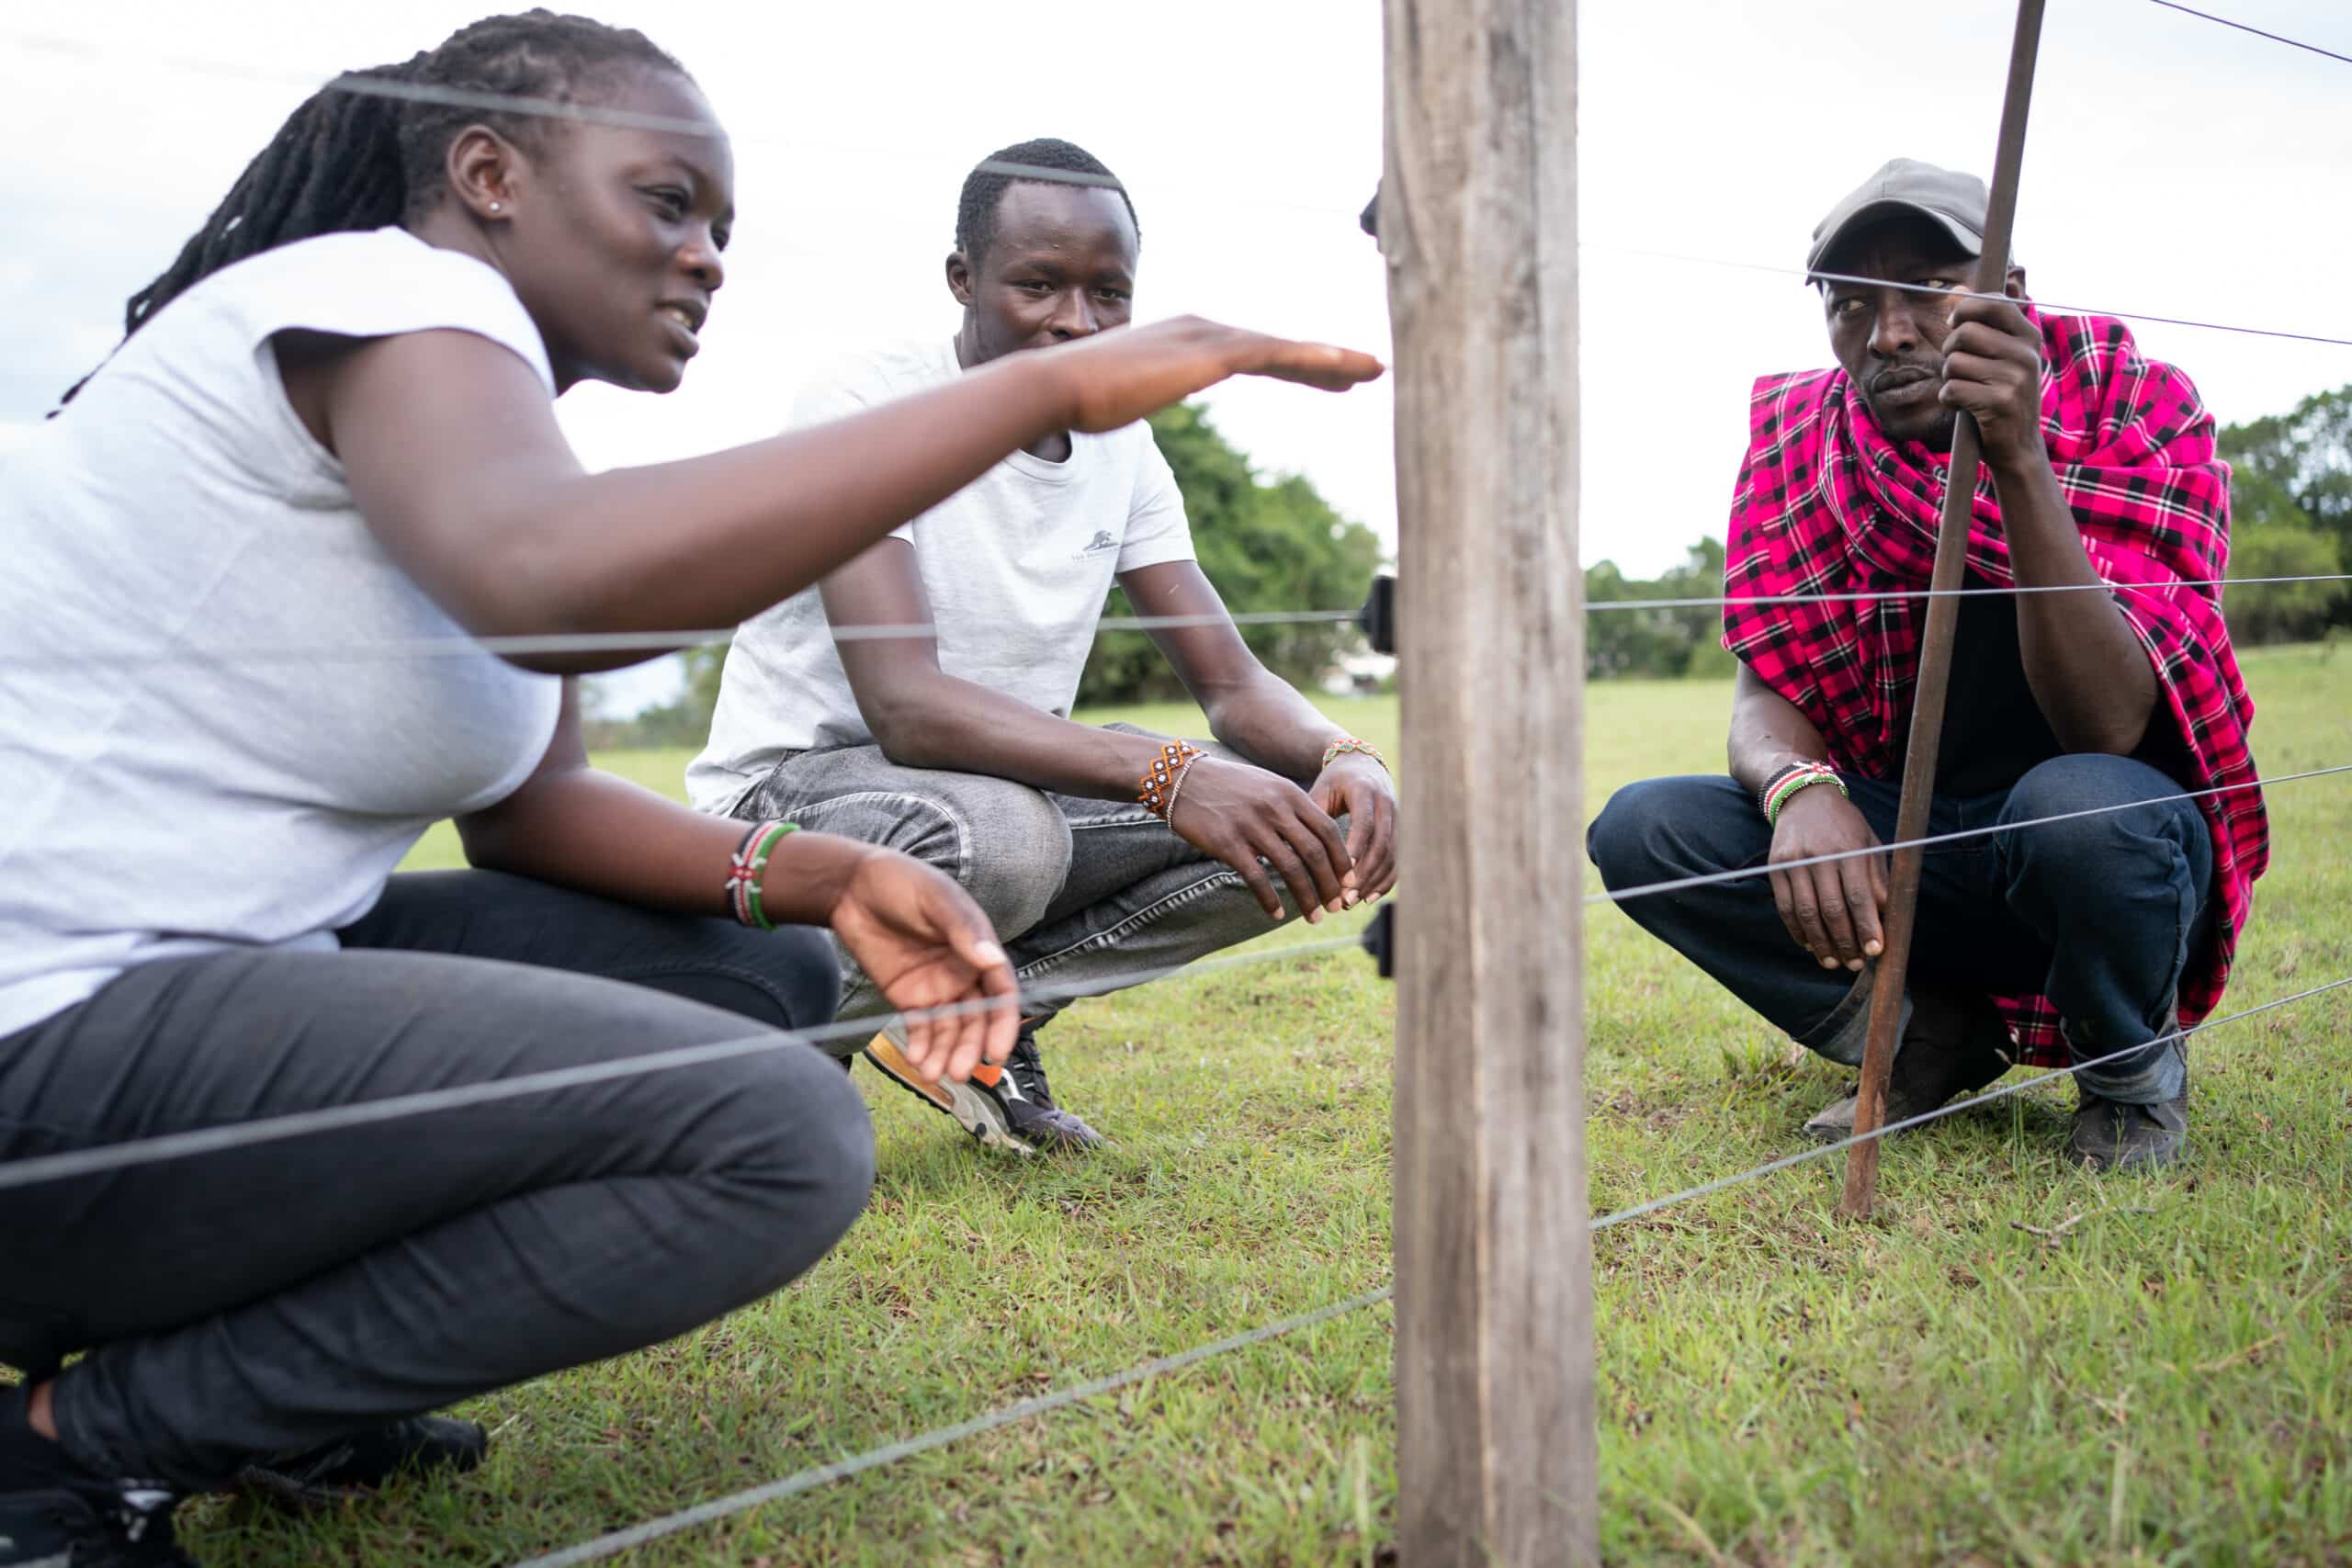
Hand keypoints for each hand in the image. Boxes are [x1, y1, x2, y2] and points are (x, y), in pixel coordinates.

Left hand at [826, 848, 1018, 1084]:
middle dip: (970, 1047)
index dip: (1003, 1023)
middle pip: (976, 1019)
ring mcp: (936, 988)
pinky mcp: (908, 998)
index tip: (997, 1050)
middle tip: (960, 1072)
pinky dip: (922, 1047)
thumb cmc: (902, 882)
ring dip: (946, 1054)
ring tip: (933, 1074)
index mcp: (979, 948)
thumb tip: (992, 960)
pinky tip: (917, 1061)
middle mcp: (963, 973)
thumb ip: (963, 931)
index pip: (1001, 993)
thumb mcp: (936, 900)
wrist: (852, 887)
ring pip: (949, 1030)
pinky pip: (921, 1028)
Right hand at [1045, 317, 1384, 434]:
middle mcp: (1202, 329)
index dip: (1296, 365)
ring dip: (1333, 360)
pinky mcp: (1209, 355)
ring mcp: (1206, 337)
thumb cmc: (1077, 401)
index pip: (1253, 352)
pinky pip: (1273, 356)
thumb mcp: (1120, 400)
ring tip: (1374, 371)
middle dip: (1324, 360)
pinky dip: (1313, 361)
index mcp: (1186, 340)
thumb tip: (1121, 410)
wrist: (1054, 388)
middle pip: (1276, 346)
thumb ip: (1134, 398)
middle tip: (1367, 370)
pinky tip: (1345, 370)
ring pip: (1284, 348)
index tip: (1331, 379)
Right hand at [1168, 756, 1354, 922]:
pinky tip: (1275, 914)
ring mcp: (1251, 825)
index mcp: (1289, 794)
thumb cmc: (1228, 786)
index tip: (1350, 880)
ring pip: (1291, 869)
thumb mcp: (1266, 787)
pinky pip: (1256, 878)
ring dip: (1307, 897)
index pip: (1328, 830)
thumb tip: (1318, 840)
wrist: (1181, 779)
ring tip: (1315, 916)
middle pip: (1314, 853)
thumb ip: (1292, 808)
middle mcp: (1274, 808)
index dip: (1343, 859)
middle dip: (1331, 884)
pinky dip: (1269, 900)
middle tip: (1337, 905)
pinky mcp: (1228, 843)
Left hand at [1306, 753, 1398, 902]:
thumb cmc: (1334, 782)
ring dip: (1372, 882)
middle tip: (1344, 898)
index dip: (1355, 848)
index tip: (1341, 873)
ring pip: (1391, 856)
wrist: (1362, 765)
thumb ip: (1311, 816)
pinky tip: (1367, 899)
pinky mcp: (1400, 832)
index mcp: (1365, 791)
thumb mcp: (1320, 791)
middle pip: (1381, 844)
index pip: (1363, 823)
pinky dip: (1384, 882)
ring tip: (1350, 901)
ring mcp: (1397, 819)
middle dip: (1363, 874)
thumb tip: (1288, 848)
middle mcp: (1386, 804)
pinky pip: (1397, 861)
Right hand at [1766, 786, 1887, 971]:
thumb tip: (1884, 918)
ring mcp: (1793, 861)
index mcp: (1848, 848)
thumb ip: (1877, 879)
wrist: (1803, 798)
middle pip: (1831, 909)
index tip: (1875, 951)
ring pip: (1806, 913)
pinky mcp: (1775, 867)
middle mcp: (1819, 855)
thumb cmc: (1845, 825)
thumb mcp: (1870, 843)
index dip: (1867, 926)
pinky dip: (1797, 930)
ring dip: (1820, 943)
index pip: (1858, 896)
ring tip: (1833, 962)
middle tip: (1855, 963)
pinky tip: (1810, 944)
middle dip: (1845, 941)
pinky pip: (1785, 907)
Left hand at [1939, 293, 2045, 468]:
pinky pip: (1952, 389)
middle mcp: (2027, 354)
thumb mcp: (1998, 355)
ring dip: (1948, 378)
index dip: (1965, 310)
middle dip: (1949, 350)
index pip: (1993, 302)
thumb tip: (1955, 290)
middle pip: (1964, 332)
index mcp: (2029, 336)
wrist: (2019, 446)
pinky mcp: (2000, 403)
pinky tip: (1963, 406)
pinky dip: (1948, 399)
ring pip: (1954, 362)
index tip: (1958, 325)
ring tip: (1965, 389)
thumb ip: (1978, 322)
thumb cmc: (2001, 395)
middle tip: (1958, 367)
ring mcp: (2016, 379)